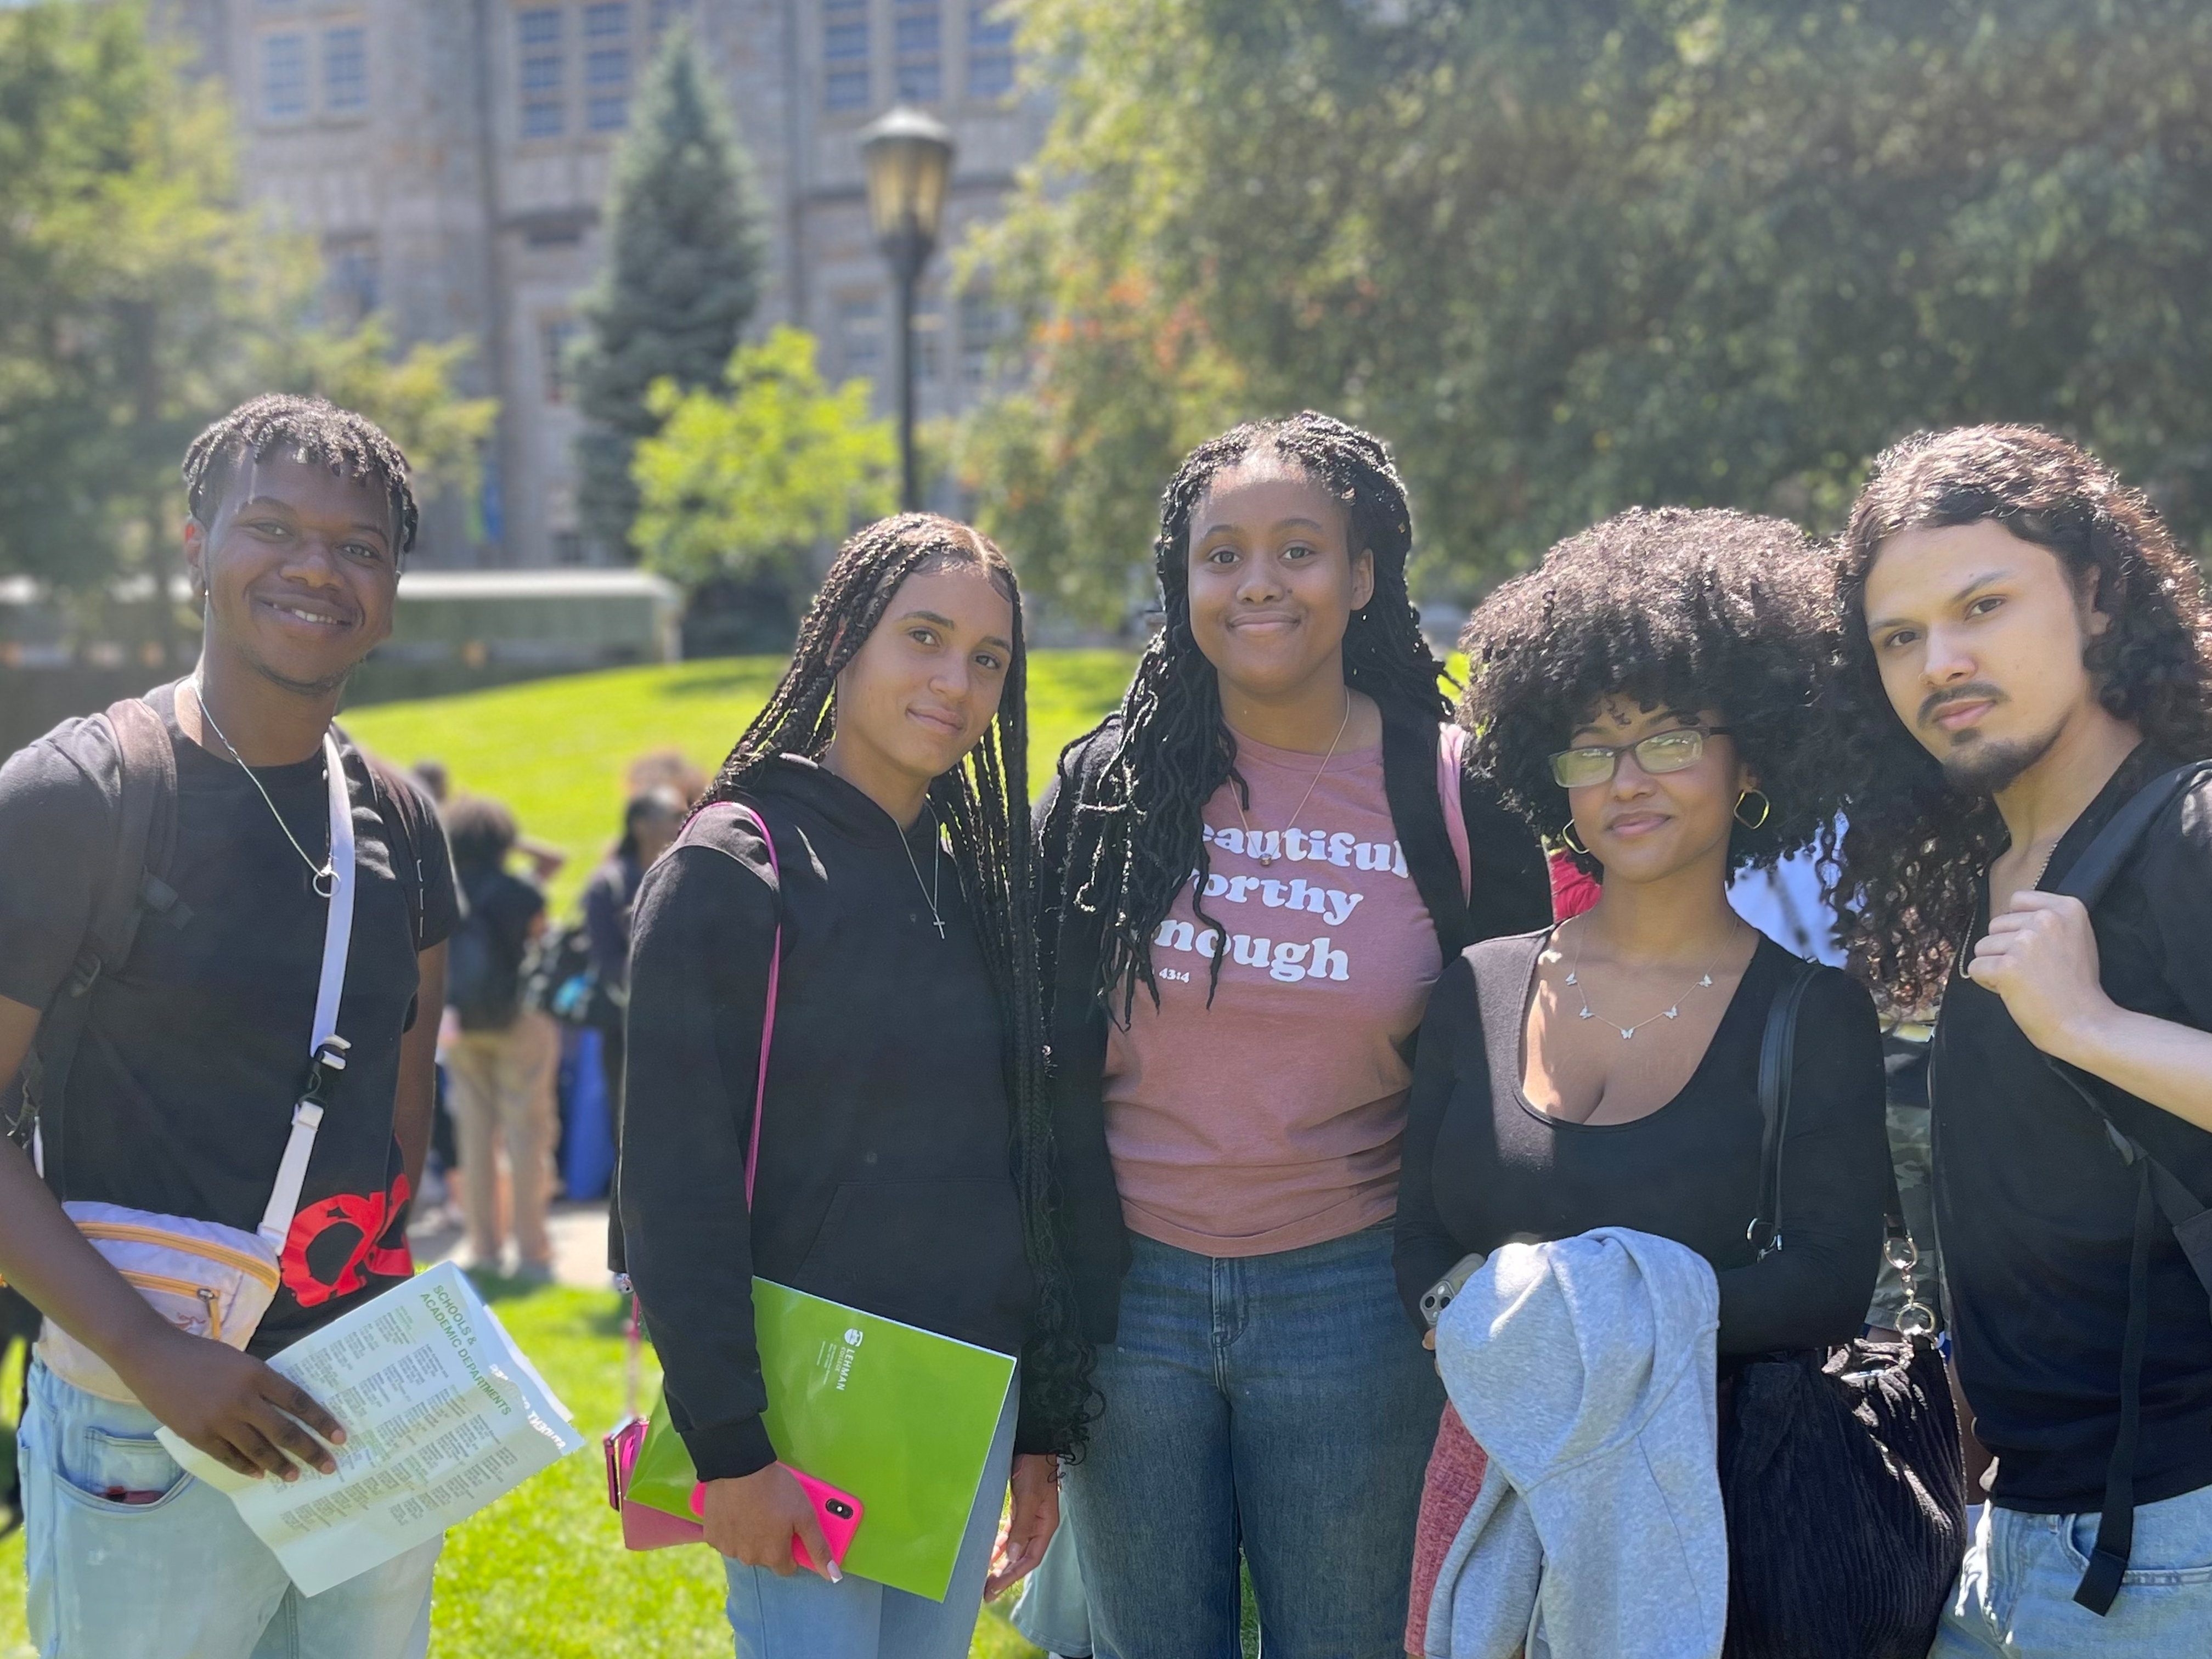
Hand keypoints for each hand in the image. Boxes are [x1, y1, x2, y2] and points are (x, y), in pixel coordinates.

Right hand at [120, 1327, 344, 1479]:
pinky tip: (260, 1474)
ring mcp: (218, 1420)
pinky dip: (246, 1467)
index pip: (298, 1401)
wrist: (155, 1357)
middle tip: (328, 1466)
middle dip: (309, 1450)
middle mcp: (242, 1399)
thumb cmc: (202, 1355)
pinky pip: (228, 1456)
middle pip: (283, 1431)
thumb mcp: (241, 1361)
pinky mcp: (197, 1435)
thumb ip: (262, 1384)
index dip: (321, 1421)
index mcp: (257, 1375)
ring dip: (279, 1465)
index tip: (340, 1436)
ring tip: (295, 1476)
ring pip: (258, 1449)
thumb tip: (286, 1410)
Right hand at [699, 1464, 833, 1578]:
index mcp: (772, 1556)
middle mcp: (749, 1558)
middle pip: (765, 1558)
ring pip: (744, 1549)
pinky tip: (735, 1511)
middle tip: (772, 1515)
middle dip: (770, 1542)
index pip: (787, 1568)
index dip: (791, 1550)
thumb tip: (833, 1576)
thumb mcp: (805, 1515)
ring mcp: (728, 1548)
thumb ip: (818, 1547)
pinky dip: (730, 1529)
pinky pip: (725, 1539)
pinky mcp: (711, 1536)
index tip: (790, 1532)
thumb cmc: (775, 1490)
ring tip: (753, 1509)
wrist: (739, 1467)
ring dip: (749, 1536)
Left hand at [985, 1453, 1060, 1599]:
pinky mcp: (1020, 1510)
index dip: (1013, 1576)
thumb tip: (1011, 1557)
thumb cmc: (1033, 1469)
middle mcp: (1038, 1526)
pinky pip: (1009, 1534)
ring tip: (986, 1579)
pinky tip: (989, 1553)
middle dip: (1005, 1575)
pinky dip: (999, 1545)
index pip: (1030, 1559)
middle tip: (987, 1592)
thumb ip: (1021, 1527)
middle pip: (1022, 1558)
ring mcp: (1029, 1518)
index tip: (994, 1588)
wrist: (1034, 1444)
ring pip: (1014, 1548)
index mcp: (1045, 1526)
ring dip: (1001, 1563)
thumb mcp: (1028, 1497)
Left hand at [1966, 891, 2110, 1059]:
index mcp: (2067, 907)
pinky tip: (2014, 991)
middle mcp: (2045, 919)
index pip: (2017, 901)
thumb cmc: (2078, 987)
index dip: (2018, 927)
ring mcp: (2025, 942)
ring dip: (1996, 966)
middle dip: (2006, 948)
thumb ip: (2048, 922)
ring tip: (2026, 982)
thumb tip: (2011, 915)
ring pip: (1983, 946)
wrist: (2086, 1023)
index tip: (2038, 949)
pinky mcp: (2007, 966)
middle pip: (1996, 925)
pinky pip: (1975, 968)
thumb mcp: (2076, 938)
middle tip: (2034, 971)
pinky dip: (1987, 982)